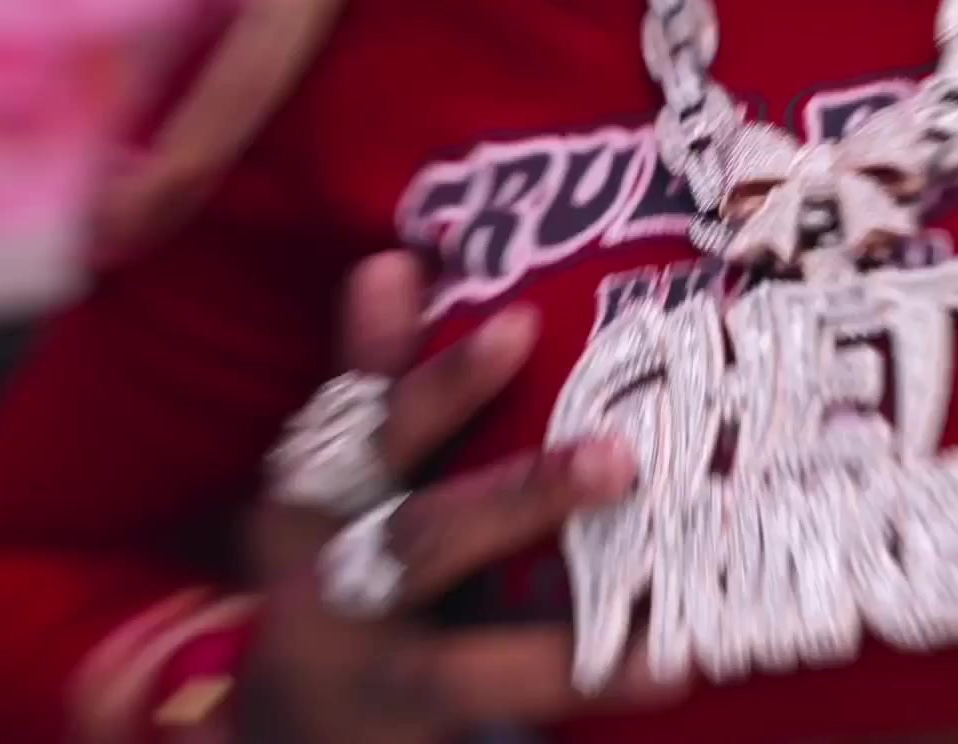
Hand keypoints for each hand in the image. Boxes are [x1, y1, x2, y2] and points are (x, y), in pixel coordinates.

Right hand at [245, 253, 683, 743]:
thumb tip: (394, 260)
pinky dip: (589, 681)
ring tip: (664, 604)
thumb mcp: (340, 486)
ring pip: (470, 652)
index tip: (519, 325)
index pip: (373, 428)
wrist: (288, 728)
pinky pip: (502, 696)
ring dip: (569, 639)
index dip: (442, 381)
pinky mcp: (412, 717)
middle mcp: (330, 582)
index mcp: (316, 504)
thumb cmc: (343, 575)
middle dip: (521, 496)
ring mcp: (371, 664)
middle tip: (618, 458)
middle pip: (426, 535)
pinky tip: (669, 664)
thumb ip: (375, 384)